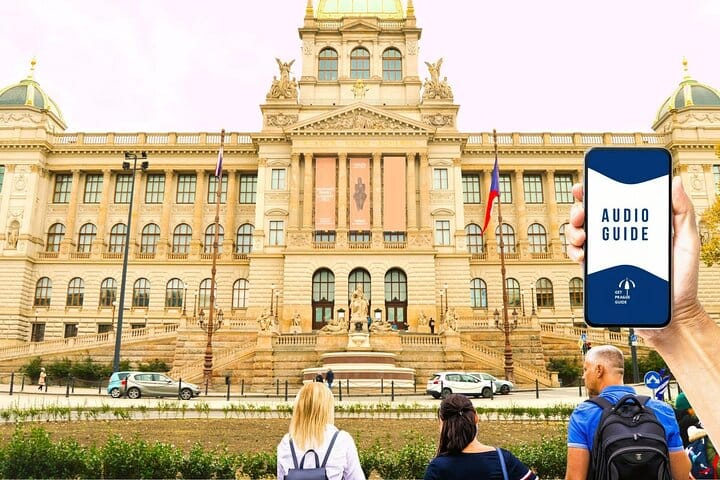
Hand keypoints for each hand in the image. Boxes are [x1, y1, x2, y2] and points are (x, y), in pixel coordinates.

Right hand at [567, 177, 704, 338]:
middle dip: (578, 209)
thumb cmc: (683, 279)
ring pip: (579, 234)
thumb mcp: (688, 241)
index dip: (595, 190)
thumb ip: (683, 212)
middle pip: (590, 216)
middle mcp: (618, 237)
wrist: (671, 315)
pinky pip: (579, 258)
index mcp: (637, 225)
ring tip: (581, 236)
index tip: (585, 186)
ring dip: (572, 230)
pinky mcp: (599, 273)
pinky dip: (573, 252)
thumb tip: (675, 181)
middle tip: (581, 213)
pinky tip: (582, 254)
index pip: (613, 202)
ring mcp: (607, 254)